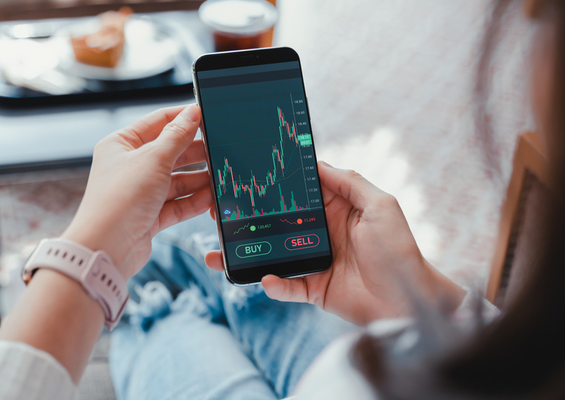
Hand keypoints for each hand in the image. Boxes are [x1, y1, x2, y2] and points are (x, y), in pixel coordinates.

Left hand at [62, 105, 211, 278]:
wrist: (106, 249)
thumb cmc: (119, 200)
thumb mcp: (154, 159)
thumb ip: (177, 136)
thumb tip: (192, 113)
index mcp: (121, 144)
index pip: (157, 122)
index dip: (183, 118)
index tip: (207, 115)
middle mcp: (129, 167)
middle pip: (170, 153)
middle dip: (195, 154)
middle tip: (219, 151)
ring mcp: (140, 193)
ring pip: (176, 181)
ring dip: (198, 180)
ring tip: (218, 178)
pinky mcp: (149, 216)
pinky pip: (176, 204)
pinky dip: (193, 202)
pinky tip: (209, 199)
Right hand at [205, 161, 464, 324]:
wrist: (409, 301)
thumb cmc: (400, 250)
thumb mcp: (381, 205)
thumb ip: (350, 182)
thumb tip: (318, 161)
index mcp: (336, 208)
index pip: (300, 191)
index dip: (277, 181)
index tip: (250, 172)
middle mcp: (320, 231)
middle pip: (278, 220)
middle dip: (252, 215)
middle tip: (221, 209)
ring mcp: (314, 260)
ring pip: (273, 253)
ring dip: (249, 251)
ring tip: (222, 249)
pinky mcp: (313, 288)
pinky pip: (286, 286)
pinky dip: (274, 284)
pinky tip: (265, 279)